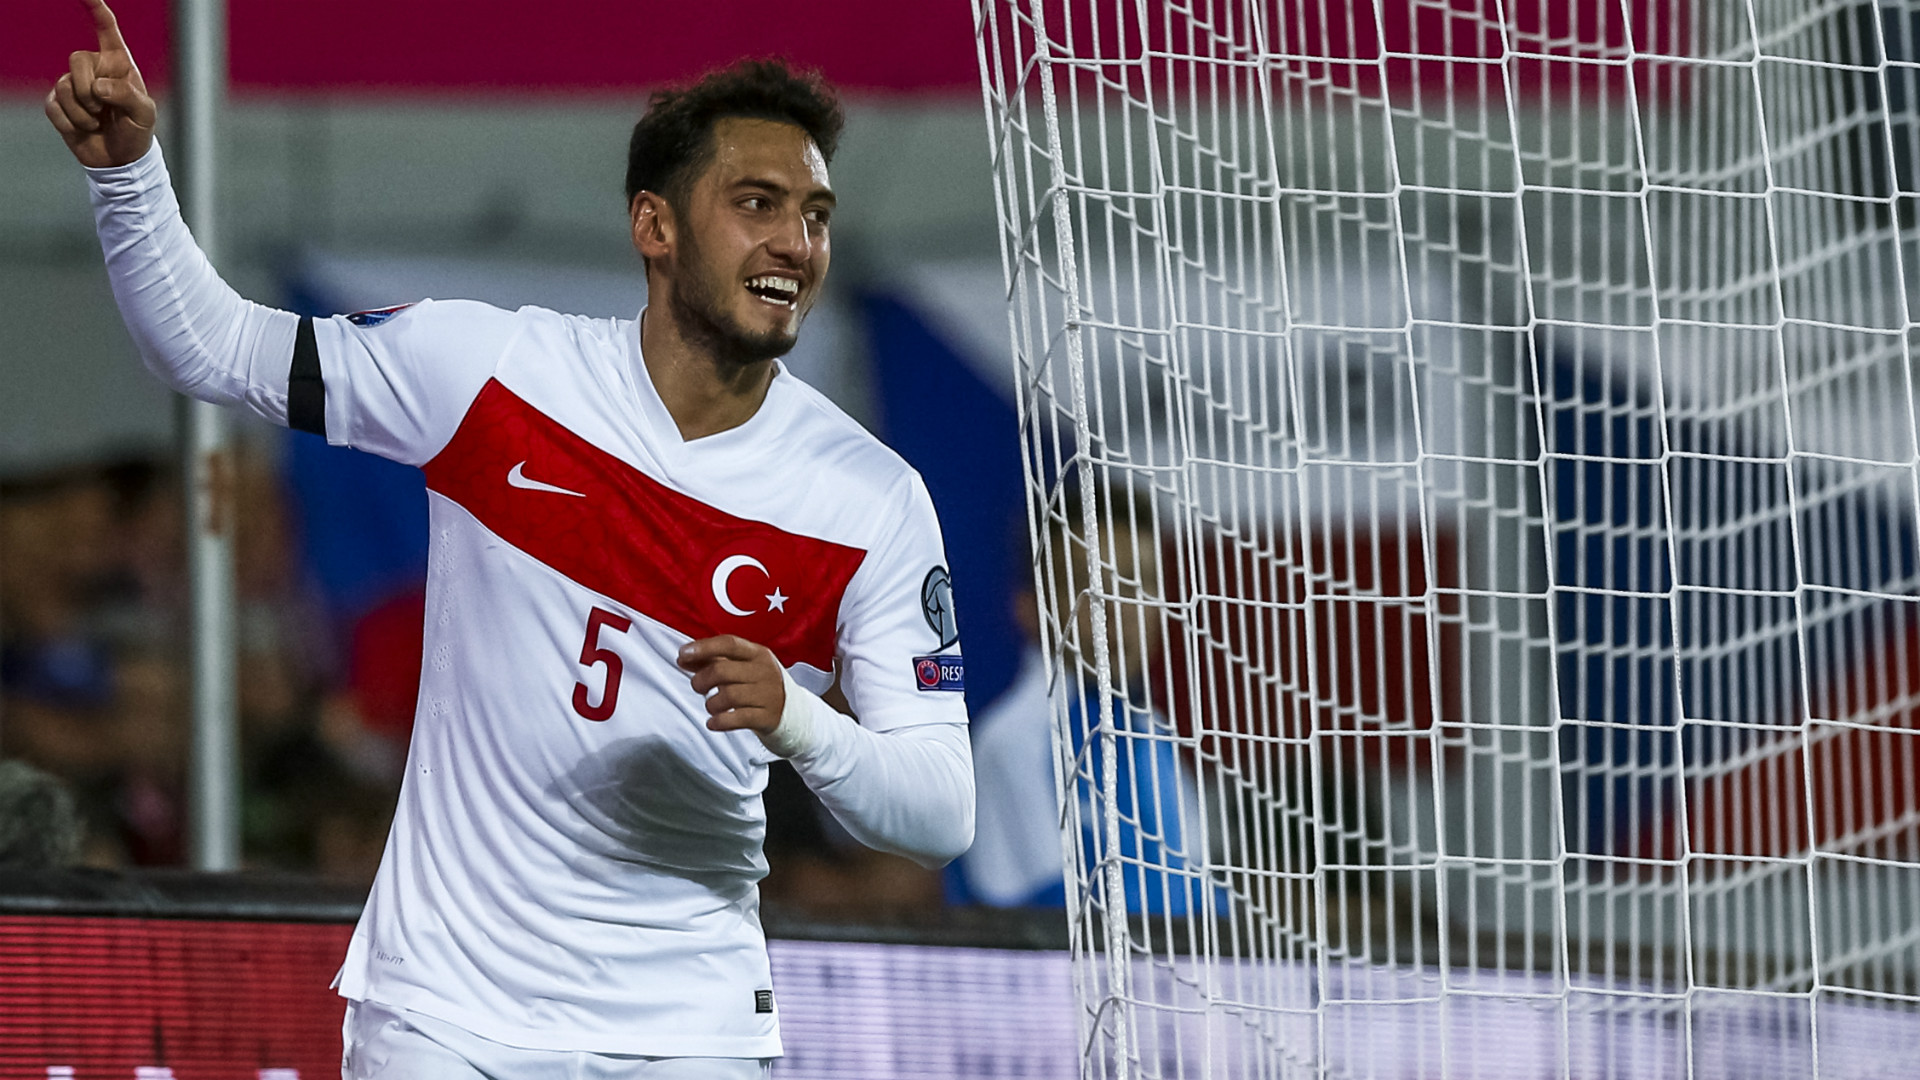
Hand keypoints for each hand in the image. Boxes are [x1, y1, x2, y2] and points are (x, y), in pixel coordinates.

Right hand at [45, 0, 154, 167]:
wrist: (120, 159)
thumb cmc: (137, 132)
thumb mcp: (144, 114)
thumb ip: (126, 95)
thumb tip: (97, 87)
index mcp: (119, 63)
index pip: (106, 29)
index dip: (96, 9)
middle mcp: (94, 69)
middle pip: (77, 60)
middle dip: (88, 88)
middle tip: (102, 109)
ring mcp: (74, 85)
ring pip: (64, 87)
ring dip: (83, 112)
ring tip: (98, 122)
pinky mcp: (59, 103)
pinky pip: (54, 106)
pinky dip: (71, 122)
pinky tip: (85, 128)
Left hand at [678, 635, 786, 736]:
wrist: (793, 713)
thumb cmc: (759, 686)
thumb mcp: (742, 668)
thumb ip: (712, 660)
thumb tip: (683, 658)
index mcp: (758, 653)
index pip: (729, 643)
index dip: (703, 647)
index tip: (682, 654)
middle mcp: (765, 671)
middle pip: (722, 670)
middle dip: (701, 680)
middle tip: (698, 687)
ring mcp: (768, 695)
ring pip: (728, 696)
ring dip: (711, 704)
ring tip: (712, 706)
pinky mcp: (768, 717)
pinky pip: (737, 719)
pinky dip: (719, 721)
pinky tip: (714, 722)